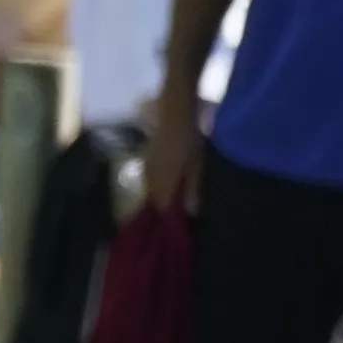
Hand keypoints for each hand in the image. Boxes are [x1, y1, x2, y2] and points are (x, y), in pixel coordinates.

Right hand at [147, 87, 211, 227]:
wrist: (174, 115)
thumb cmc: (189, 142)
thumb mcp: (196, 167)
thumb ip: (192, 189)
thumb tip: (190, 212)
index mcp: (163, 182)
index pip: (160, 206)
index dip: (166, 218)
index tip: (172, 227)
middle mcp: (150, 176)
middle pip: (152, 198)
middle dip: (160, 208)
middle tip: (171, 216)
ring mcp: (146, 166)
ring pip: (149, 187)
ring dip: (157, 195)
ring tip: (168, 200)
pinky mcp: (146, 157)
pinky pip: (149, 176)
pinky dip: (156, 183)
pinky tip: (165, 182)